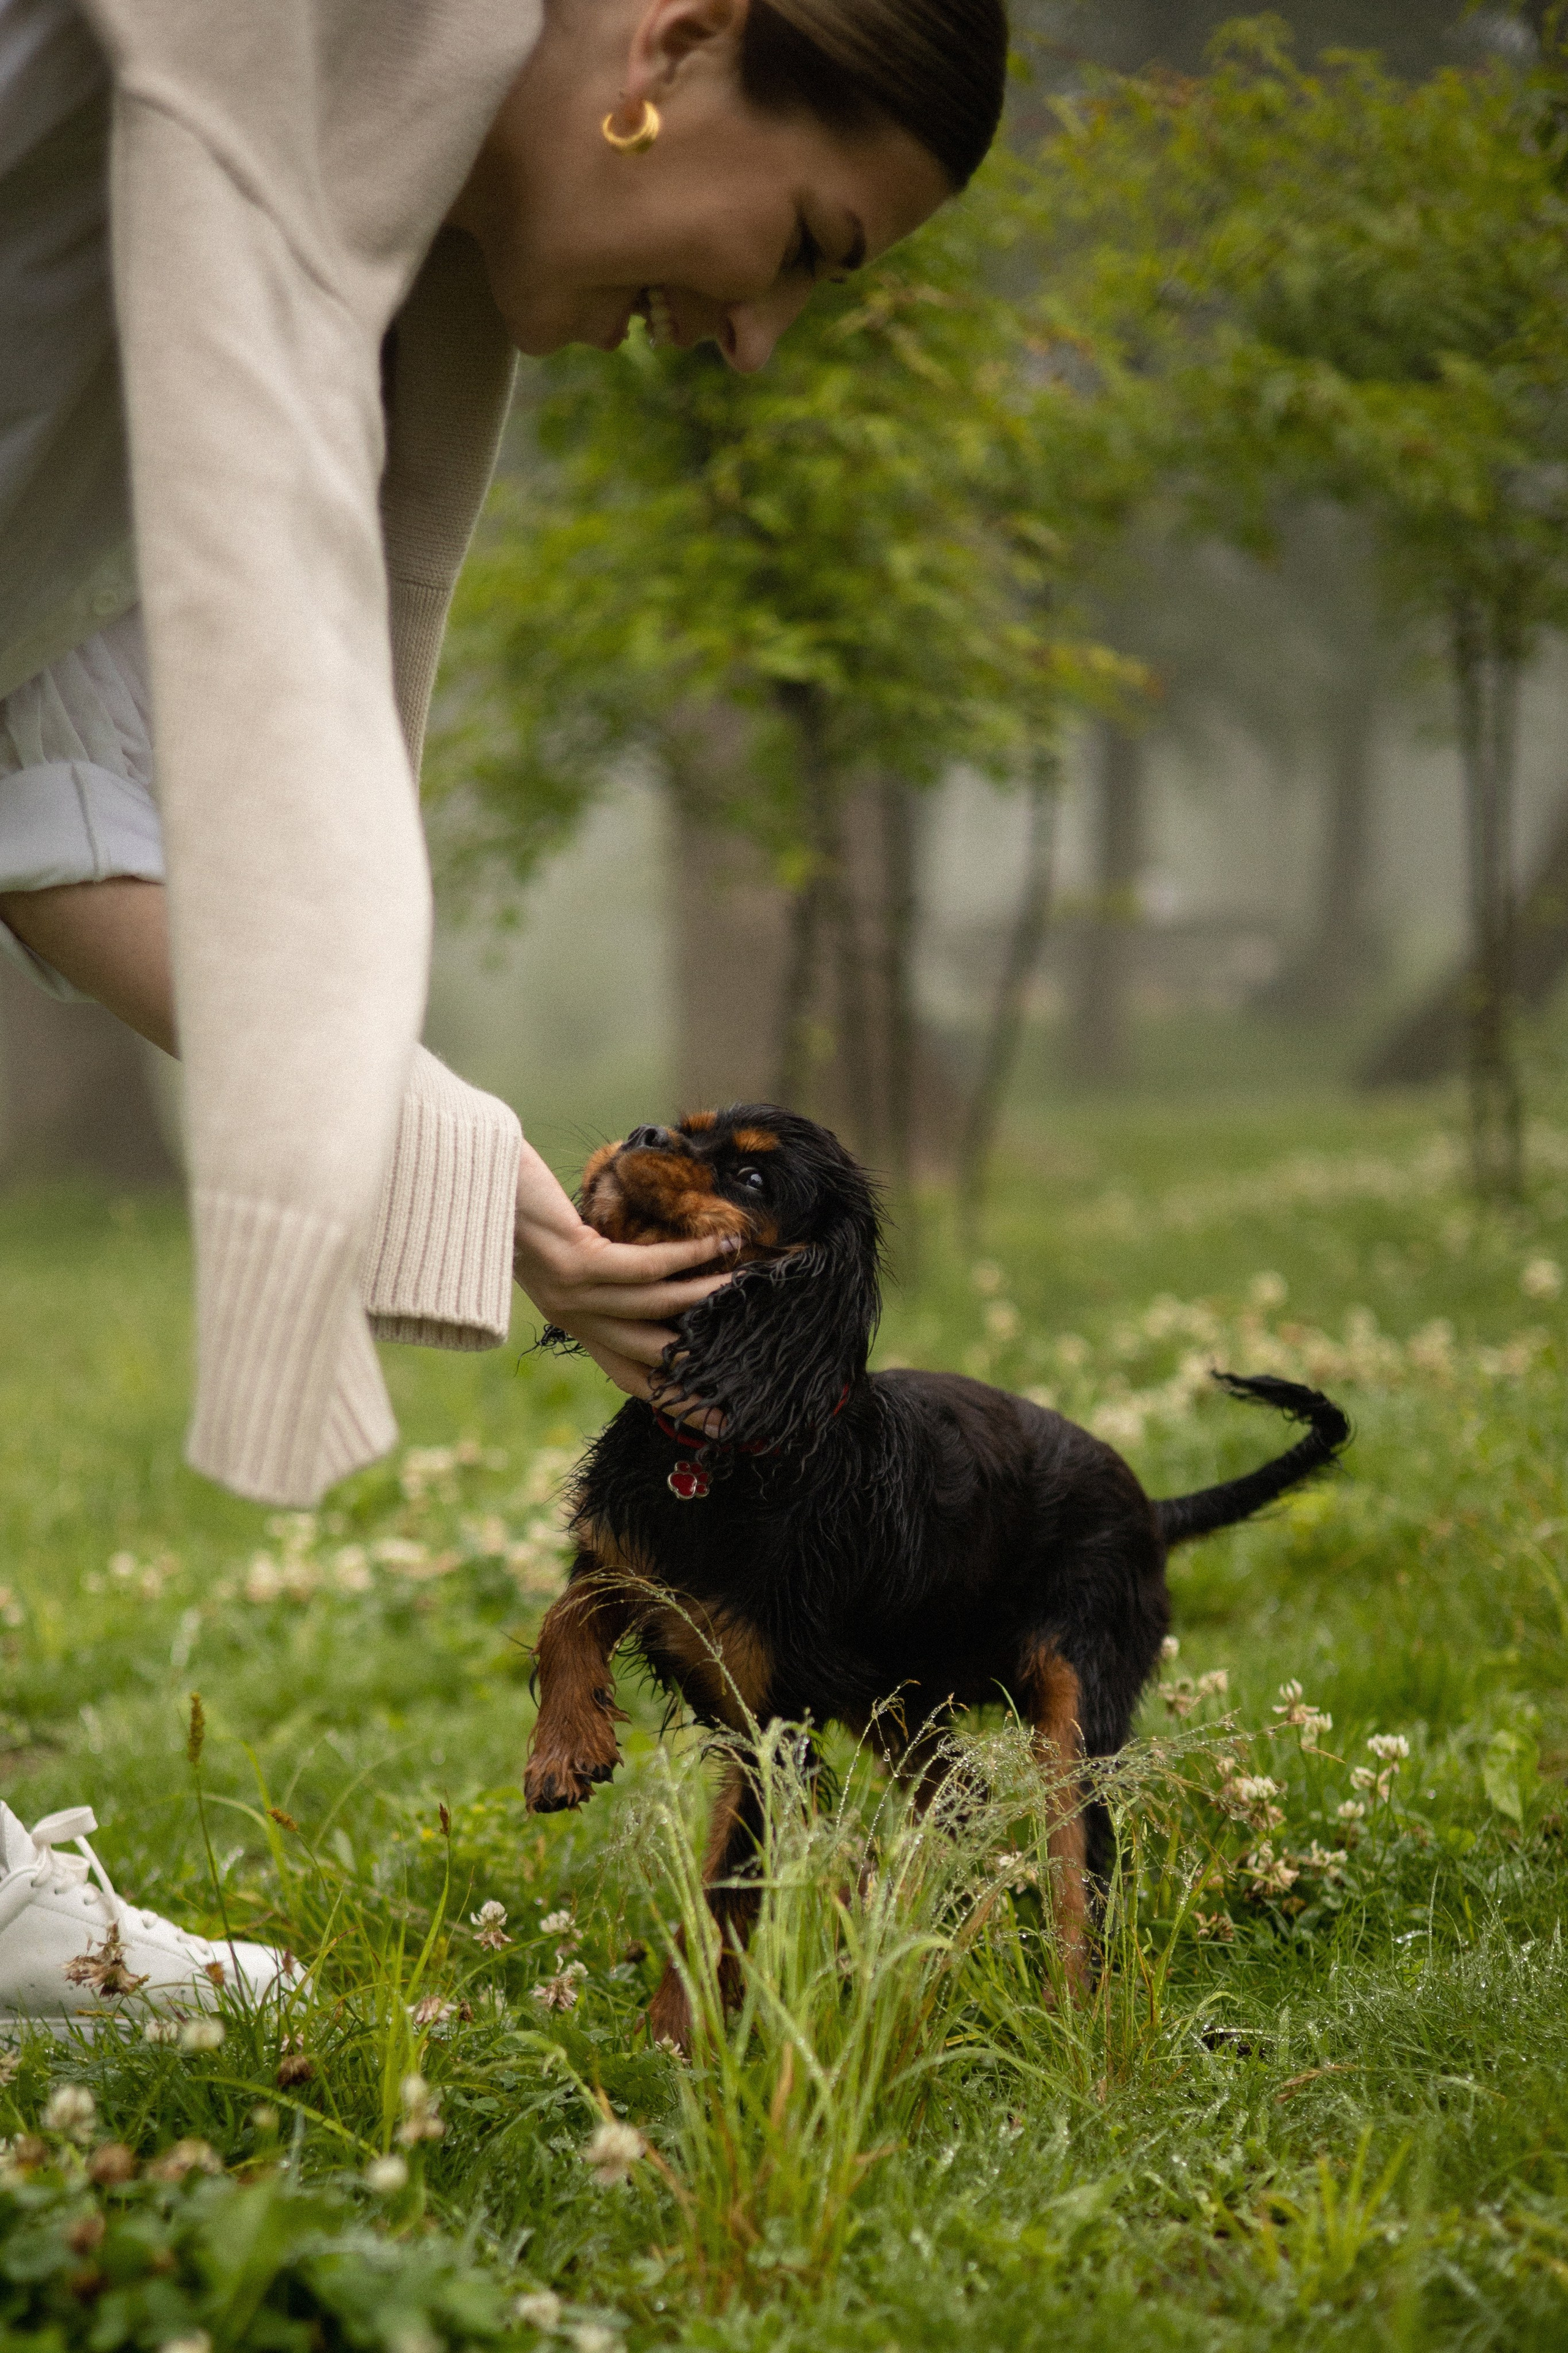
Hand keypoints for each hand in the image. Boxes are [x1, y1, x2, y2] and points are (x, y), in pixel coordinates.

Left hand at [512, 1137, 732, 1411]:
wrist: (474, 1178)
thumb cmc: (527, 1203)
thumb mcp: (570, 1251)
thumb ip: (606, 1274)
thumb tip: (666, 1277)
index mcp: (573, 1320)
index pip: (628, 1374)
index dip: (670, 1399)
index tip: (713, 1418)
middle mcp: (573, 1315)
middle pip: (645, 1360)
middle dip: (694, 1378)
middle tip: (739, 1389)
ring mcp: (574, 1292)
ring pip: (654, 1308)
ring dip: (704, 1296)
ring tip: (743, 1283)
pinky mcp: (578, 1261)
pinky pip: (645, 1267)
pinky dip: (687, 1257)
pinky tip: (718, 1243)